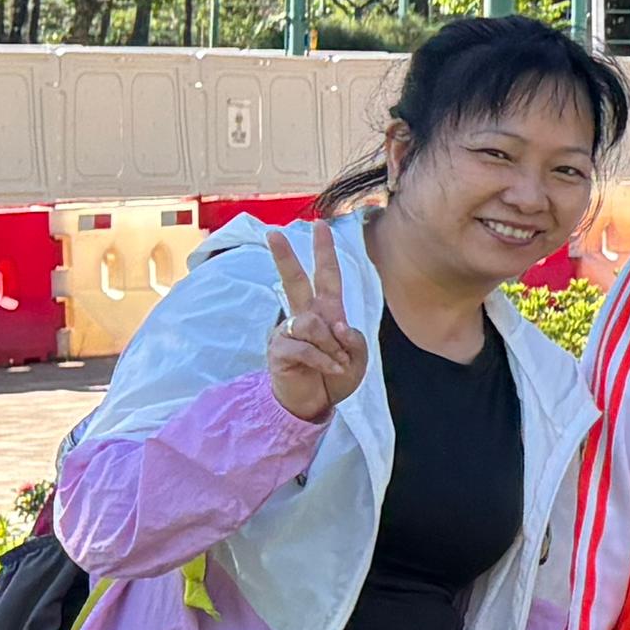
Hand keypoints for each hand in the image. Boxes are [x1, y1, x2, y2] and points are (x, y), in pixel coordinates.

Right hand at [262, 221, 367, 426]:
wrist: (312, 405)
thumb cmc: (334, 377)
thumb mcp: (356, 358)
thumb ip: (353, 339)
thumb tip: (337, 325)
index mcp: (325, 312)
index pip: (326, 276)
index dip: (325, 252)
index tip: (321, 225)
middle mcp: (304, 316)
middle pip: (293, 281)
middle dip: (285, 257)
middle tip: (273, 233)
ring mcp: (288, 332)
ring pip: (312, 324)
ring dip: (332, 347)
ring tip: (337, 364)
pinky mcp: (279, 350)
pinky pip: (307, 348)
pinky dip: (325, 361)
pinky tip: (330, 371)